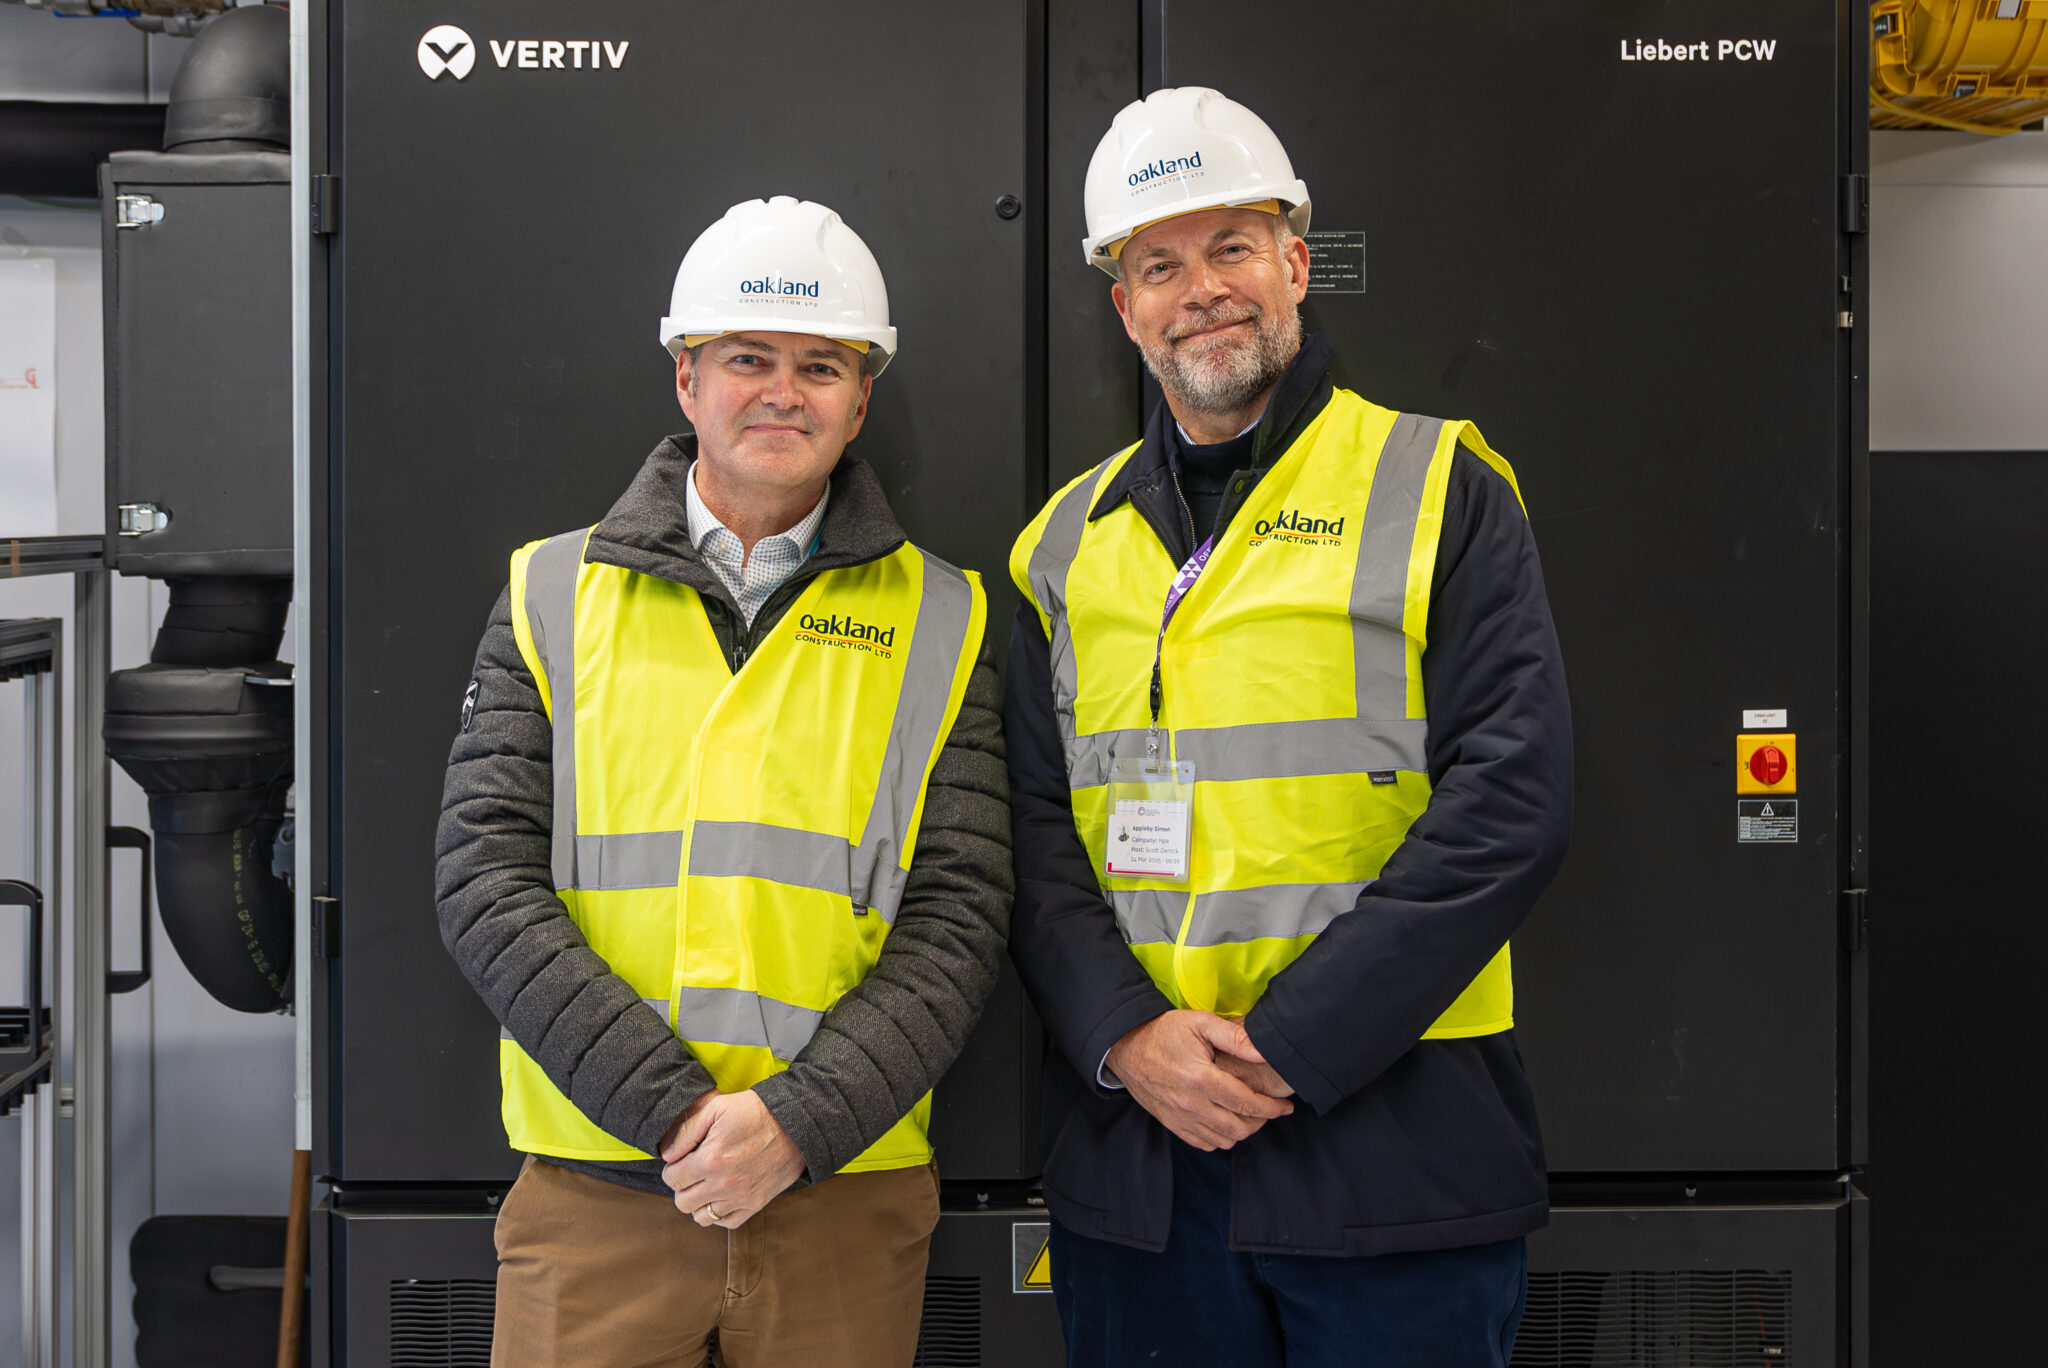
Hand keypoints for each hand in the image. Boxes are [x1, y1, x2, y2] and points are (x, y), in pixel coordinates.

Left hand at [660, 1090, 804, 1228]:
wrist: (796, 1124)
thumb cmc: (756, 1112)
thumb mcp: (717, 1108)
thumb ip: (687, 1131)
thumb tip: (667, 1154)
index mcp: (710, 1160)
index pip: (672, 1179)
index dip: (673, 1169)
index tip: (681, 1162)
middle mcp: (723, 1184)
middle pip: (682, 1203)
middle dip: (682, 1187)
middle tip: (692, 1173)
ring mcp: (740, 1198)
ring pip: (702, 1217)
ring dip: (699, 1203)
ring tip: (706, 1185)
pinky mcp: (756, 1204)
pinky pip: (726, 1223)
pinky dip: (719, 1214)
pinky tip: (722, 1196)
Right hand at [1105, 1010, 1292, 1150]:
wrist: (1126, 1046)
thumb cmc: (1164, 1031)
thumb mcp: (1199, 1023)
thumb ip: (1234, 1037)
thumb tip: (1263, 1052)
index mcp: (1200, 1078)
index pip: (1246, 1103)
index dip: (1271, 1108)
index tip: (1285, 1107)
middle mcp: (1190, 1103)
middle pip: (1238, 1127)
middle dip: (1261, 1121)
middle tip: (1270, 1110)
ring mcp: (1179, 1117)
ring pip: (1223, 1140)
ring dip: (1242, 1131)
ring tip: (1250, 1115)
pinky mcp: (1170, 1124)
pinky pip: (1203, 1144)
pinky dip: (1220, 1138)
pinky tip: (1226, 1122)